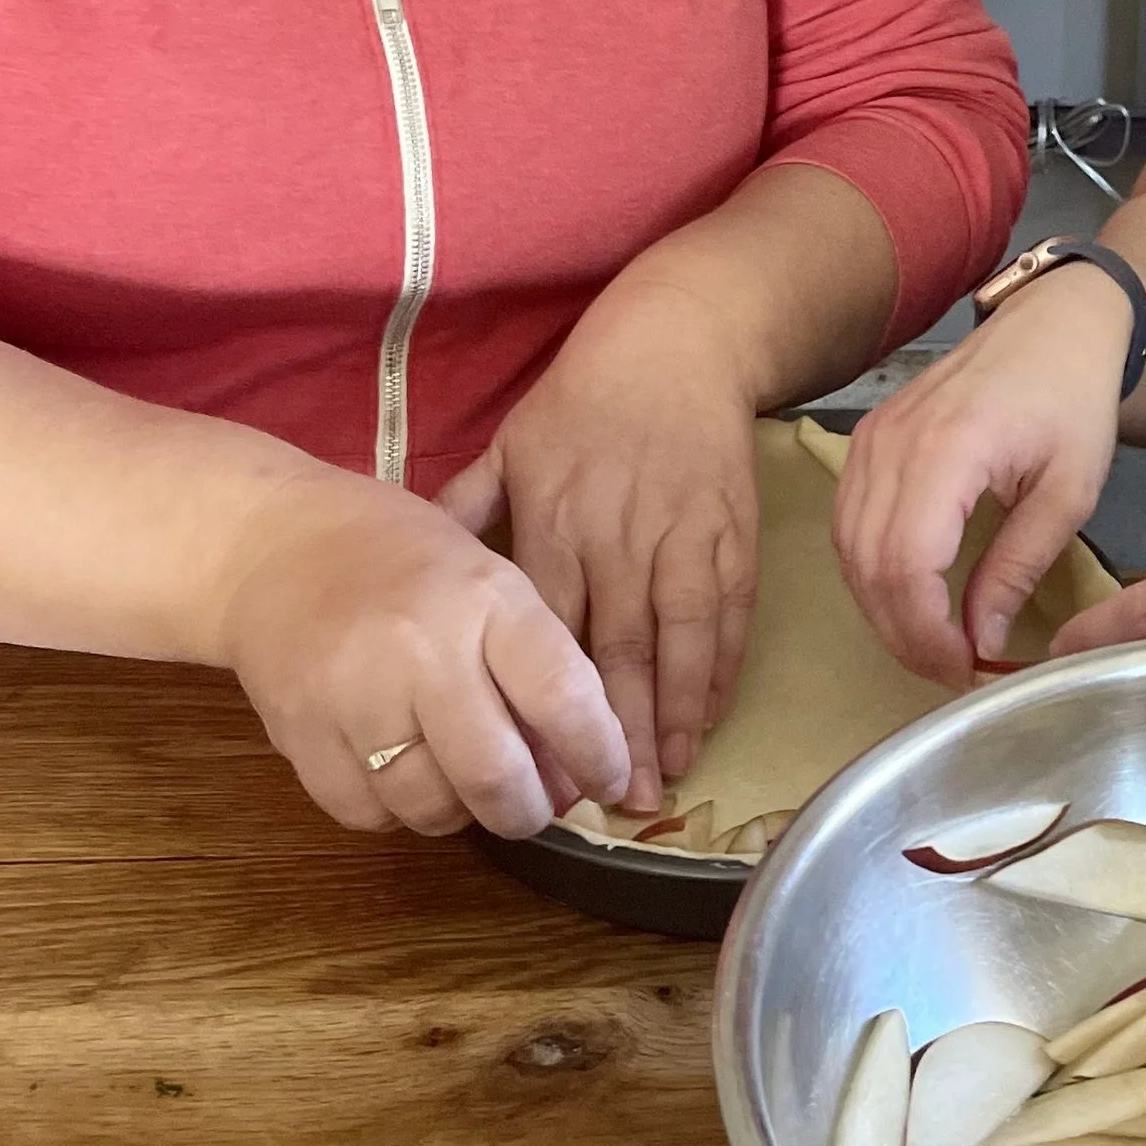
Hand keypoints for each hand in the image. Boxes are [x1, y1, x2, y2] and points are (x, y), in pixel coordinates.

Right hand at [211, 470, 628, 837]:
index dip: (599, 754)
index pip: (562, 695)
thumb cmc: (400, 557)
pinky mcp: (300, 735)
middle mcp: (421, 648)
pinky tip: (401, 771)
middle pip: (496, 775)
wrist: (271, 544)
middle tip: (533, 805)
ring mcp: (353, 696)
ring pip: (431, 807)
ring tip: (462, 781)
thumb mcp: (485, 578)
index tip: (609, 782)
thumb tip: (572, 770)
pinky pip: (369, 814)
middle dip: (529, 810)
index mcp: (484, 597)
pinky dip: (396, 809)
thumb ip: (531, 663)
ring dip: (462, 813)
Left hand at [440, 284, 760, 814]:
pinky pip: (726, 616)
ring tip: (666, 779)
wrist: (678, 343)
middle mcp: (616, 538)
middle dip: (615, 732)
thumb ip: (466, 510)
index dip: (542, 699)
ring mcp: (680, 538)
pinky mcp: (730, 534)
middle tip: (612, 803)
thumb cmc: (584, 399)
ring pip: (677, 642)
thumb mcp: (511, 445)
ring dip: (673, 716)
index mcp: (553, 522)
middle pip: (614, 651)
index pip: (547, 629)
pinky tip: (708, 720)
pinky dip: (719, 672)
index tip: (537, 760)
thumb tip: (415, 565)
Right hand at [834, 264, 1134, 685]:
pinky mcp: (866, 440)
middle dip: (903, 632)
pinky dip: (870, 570)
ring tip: (932, 642)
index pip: (906, 564)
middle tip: (950, 669)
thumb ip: (1018, 567)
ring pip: (847, 548)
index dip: (926, 632)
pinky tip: (908, 595)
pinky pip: (846, 521)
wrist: (1053, 325)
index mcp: (948, 449)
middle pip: (867, 564)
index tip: (965, 667)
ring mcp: (870, 438)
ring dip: (882, 607)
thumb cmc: (1072, 400)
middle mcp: (892, 442)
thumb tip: (981, 642)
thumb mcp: (1068, 493)